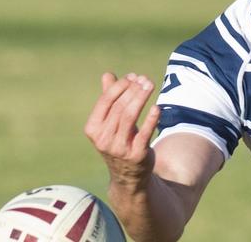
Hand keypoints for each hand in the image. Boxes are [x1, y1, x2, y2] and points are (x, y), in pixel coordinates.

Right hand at [84, 72, 160, 191]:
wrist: (128, 175)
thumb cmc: (118, 140)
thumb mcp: (111, 121)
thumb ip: (109, 98)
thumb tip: (107, 75)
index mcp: (93, 129)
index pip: (106, 101)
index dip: (120, 86)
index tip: (133, 76)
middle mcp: (103, 139)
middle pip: (119, 107)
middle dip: (133, 90)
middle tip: (145, 79)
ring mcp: (119, 148)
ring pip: (130, 117)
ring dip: (141, 98)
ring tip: (150, 85)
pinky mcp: (136, 155)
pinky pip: (144, 134)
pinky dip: (151, 119)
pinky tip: (157, 107)